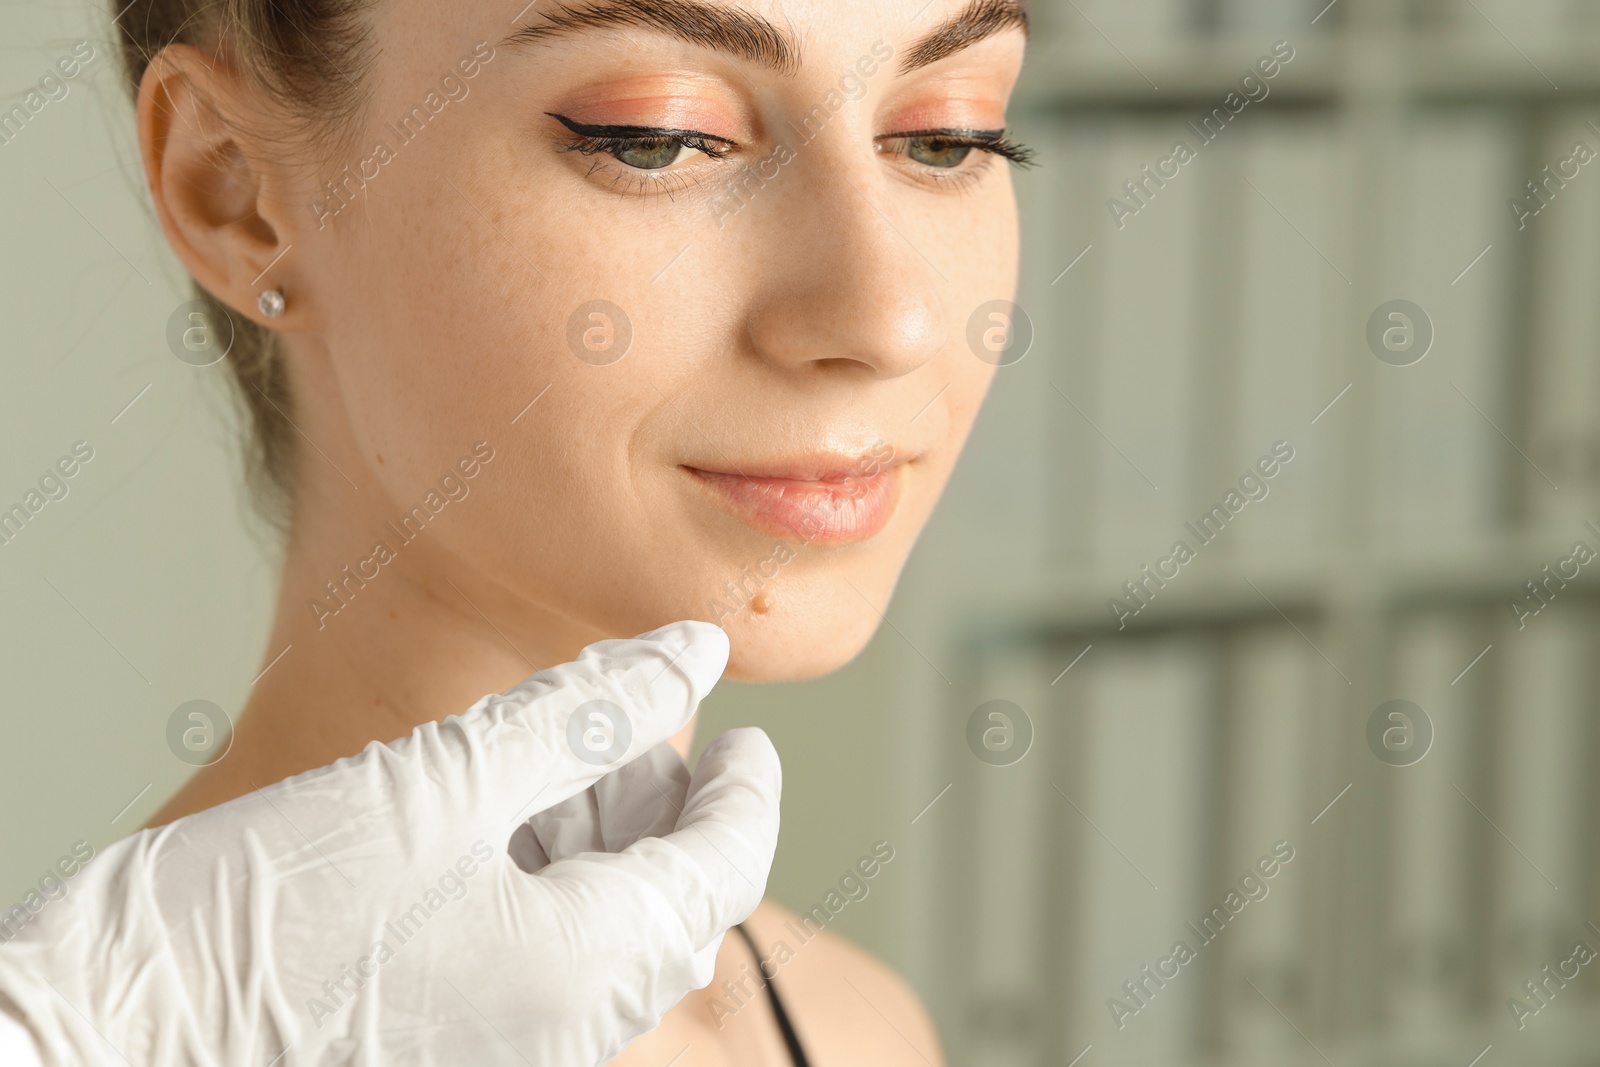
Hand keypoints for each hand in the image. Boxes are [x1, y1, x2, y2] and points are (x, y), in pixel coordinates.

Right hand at [0, 621, 780, 1065]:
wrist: (93, 1049)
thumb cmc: (253, 919)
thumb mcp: (435, 783)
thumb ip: (583, 713)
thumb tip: (693, 650)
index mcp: (587, 975)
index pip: (723, 868)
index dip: (749, 789)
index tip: (750, 732)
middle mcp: (567, 1036)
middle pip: (666, 901)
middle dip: (662, 803)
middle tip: (631, 719)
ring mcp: (511, 1055)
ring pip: (603, 931)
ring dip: (596, 838)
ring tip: (551, 756)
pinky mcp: (455, 1053)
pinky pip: (541, 965)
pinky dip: (542, 883)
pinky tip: (491, 822)